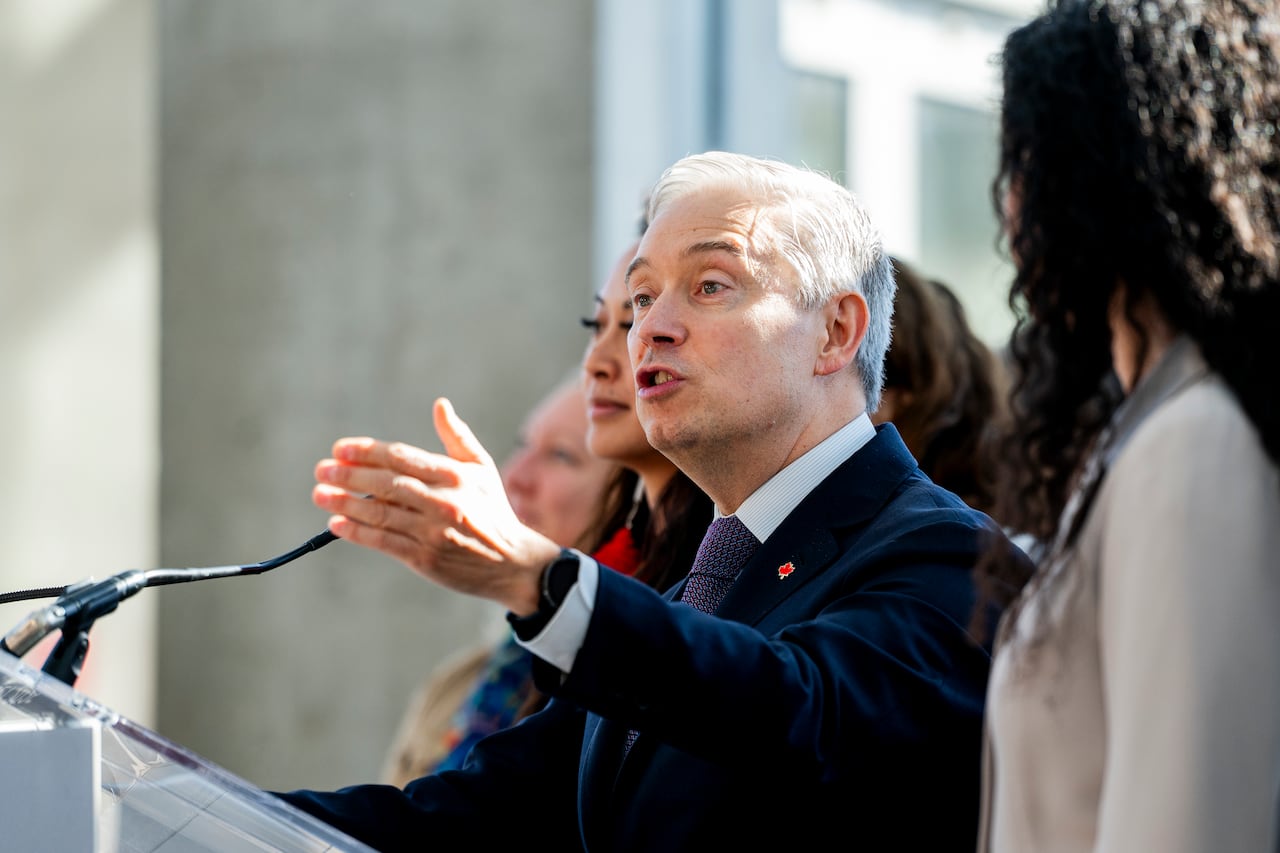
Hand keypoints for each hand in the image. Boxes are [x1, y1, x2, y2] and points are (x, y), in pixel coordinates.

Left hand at [312, 398, 558, 614]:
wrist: (512, 563)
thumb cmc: (492, 511)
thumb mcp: (482, 469)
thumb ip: (457, 437)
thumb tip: (440, 404)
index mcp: (455, 475)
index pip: (402, 457)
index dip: (368, 452)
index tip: (340, 449)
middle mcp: (443, 501)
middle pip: (387, 483)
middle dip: (350, 475)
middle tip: (322, 470)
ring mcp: (433, 531)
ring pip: (381, 513)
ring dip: (346, 503)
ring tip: (320, 494)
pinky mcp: (425, 558)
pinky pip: (384, 542)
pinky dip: (358, 532)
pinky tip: (337, 524)